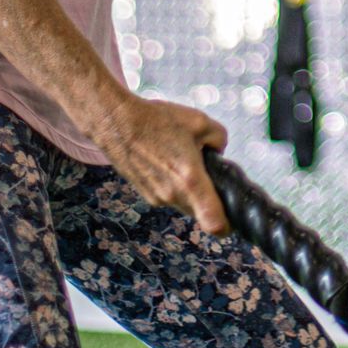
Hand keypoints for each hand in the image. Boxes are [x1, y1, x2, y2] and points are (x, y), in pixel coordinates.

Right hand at [87, 93, 230, 235]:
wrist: (116, 123)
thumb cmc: (157, 121)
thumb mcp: (200, 122)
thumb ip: (219, 139)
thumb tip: (218, 152)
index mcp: (190, 180)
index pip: (213, 221)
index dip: (226, 226)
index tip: (231, 221)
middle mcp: (173, 195)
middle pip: (200, 212)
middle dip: (209, 199)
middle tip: (209, 174)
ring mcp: (157, 198)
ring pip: (185, 204)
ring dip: (190, 191)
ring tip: (183, 161)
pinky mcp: (145, 194)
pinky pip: (169, 197)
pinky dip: (174, 186)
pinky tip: (168, 162)